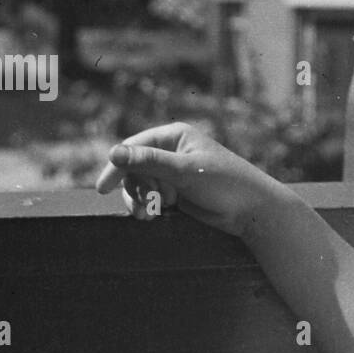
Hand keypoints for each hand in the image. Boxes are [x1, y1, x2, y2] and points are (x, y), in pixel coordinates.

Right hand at [96, 122, 294, 238]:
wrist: (251, 209)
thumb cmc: (223, 183)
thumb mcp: (184, 172)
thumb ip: (149, 162)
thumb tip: (112, 152)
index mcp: (175, 136)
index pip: (133, 147)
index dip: (117, 166)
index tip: (103, 189)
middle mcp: (172, 151)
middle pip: (132, 168)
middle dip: (135, 188)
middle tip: (145, 208)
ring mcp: (173, 172)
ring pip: (139, 184)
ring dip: (140, 200)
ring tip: (149, 215)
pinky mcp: (176, 191)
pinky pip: (150, 196)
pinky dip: (148, 206)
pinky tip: (154, 216)